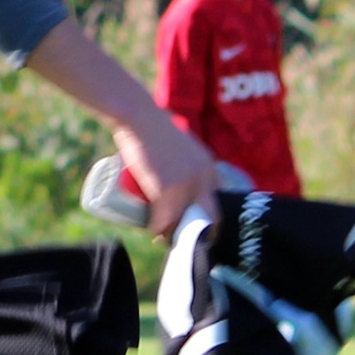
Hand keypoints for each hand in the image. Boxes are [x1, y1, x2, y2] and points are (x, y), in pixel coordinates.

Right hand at [24, 19, 216, 238]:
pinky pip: (164, 219)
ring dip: (171, 233)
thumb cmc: (152, 130)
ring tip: (159, 235)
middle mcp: (204, 177)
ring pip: (182, 221)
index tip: (192, 227)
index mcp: (209, 168)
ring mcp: (187, 184)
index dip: (205, 220)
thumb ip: (185, 163)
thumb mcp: (180, 148)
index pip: (216, 203)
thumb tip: (176, 182)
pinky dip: (157, 228)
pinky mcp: (167, 188)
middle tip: (177, 236)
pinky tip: (152, 231)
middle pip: (207, 217)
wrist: (138, 118)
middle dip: (194, 232)